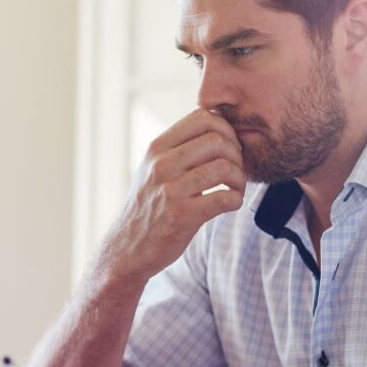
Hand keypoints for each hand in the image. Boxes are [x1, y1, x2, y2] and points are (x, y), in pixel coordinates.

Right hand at [101, 110, 245, 285]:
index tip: (229, 147)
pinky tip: (230, 203)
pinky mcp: (182, 216)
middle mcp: (161, 164)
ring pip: (224, 167)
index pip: (202, 117)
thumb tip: (216, 125)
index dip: (226, 129)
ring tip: (236, 188)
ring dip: (240, 179)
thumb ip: (178, 148)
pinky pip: (225, 198)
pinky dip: (236, 200)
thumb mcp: (153, 169)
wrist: (126, 249)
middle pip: (217, 140)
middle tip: (236, 170)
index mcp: (157, 148)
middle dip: (237, 154)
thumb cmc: (148, 207)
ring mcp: (170, 190)